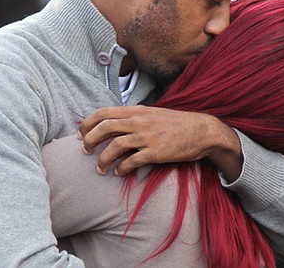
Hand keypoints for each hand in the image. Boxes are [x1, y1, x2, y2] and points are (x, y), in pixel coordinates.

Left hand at [79, 106, 242, 179]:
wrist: (203, 131)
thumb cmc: (177, 123)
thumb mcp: (153, 113)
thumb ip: (135, 116)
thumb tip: (115, 123)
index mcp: (137, 110)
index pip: (104, 112)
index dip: (88, 123)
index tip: (81, 133)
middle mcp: (140, 121)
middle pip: (104, 127)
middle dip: (89, 140)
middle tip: (86, 151)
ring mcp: (148, 136)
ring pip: (115, 146)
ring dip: (103, 160)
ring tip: (100, 169)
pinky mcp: (156, 152)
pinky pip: (132, 161)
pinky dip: (122, 169)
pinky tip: (120, 173)